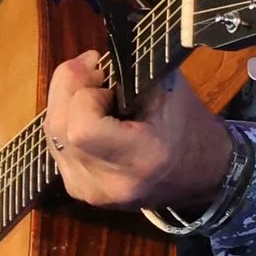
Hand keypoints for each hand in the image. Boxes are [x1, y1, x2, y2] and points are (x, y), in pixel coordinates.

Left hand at [46, 52, 233, 213]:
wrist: (202, 175)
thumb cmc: (189, 126)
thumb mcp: (169, 89)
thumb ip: (127, 72)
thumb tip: (86, 62)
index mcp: (139, 159)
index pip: (82, 127)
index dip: (86, 94)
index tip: (107, 76)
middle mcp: (109, 183)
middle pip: (59, 128)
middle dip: (69, 89)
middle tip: (94, 71)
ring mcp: (90, 192)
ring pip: (52, 136)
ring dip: (66, 104)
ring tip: (94, 92)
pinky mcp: (80, 191)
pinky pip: (57, 147)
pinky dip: (66, 123)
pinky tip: (87, 115)